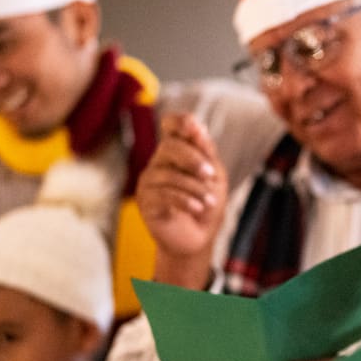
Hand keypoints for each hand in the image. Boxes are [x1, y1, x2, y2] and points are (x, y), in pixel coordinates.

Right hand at [137, 113, 227, 287]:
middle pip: (169, 146)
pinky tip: (198, 209)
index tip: (196, 129)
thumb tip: (198, 126)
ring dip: (195, 188)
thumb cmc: (207, 203)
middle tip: (211, 175)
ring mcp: (149, 181)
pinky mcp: (145, 201)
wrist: (199, 238)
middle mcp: (159, 162)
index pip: (170, 124)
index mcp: (177, 151)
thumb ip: (206, 152)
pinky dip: (185, 201)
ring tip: (210, 202)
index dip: (180, 122)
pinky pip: (163, 194)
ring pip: (168, 174)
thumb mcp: (215, 176)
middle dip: (193, 159)